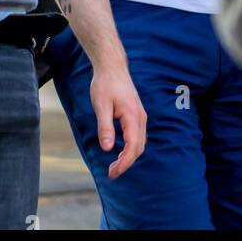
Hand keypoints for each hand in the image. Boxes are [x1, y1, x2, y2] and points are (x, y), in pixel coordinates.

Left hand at [90, 62, 146, 179]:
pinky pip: (137, 137)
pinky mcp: (137, 115)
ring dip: (129, 157)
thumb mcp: (101, 105)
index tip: (114, 173)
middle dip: (126, 163)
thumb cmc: (105, 84)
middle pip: (138, 148)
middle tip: (111, 174)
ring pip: (139, 143)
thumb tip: (107, 149)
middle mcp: (140, 118)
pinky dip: (130, 148)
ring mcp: (140, 117)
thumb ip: (105, 127)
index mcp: (133, 117)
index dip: (124, 162)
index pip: (132, 146)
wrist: (112, 67)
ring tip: (115, 167)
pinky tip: (120, 152)